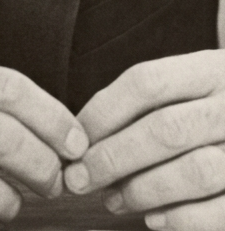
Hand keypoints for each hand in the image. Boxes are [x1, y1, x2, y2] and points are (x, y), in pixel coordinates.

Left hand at [64, 50, 224, 229]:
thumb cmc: (211, 106)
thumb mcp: (191, 83)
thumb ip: (146, 102)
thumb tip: (83, 138)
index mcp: (211, 70)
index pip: (147, 83)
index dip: (103, 111)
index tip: (74, 138)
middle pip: (166, 130)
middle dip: (113, 157)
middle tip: (80, 178)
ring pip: (195, 172)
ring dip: (143, 190)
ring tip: (112, 199)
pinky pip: (222, 212)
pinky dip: (181, 219)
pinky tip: (152, 219)